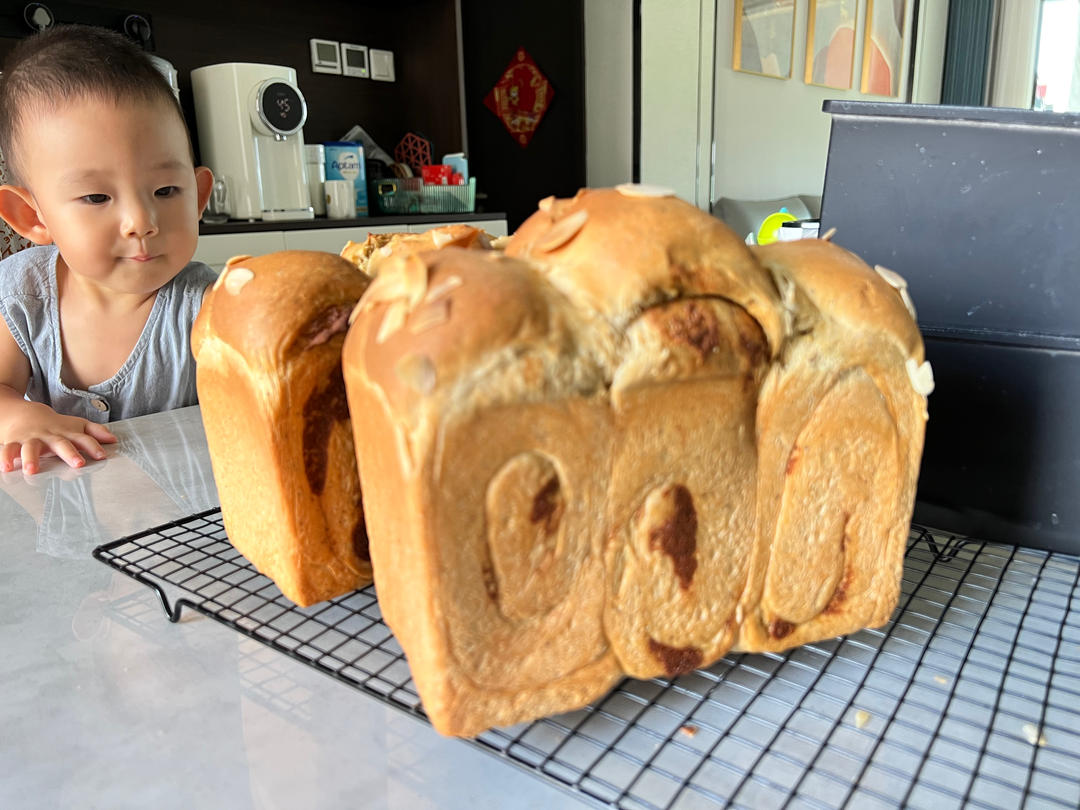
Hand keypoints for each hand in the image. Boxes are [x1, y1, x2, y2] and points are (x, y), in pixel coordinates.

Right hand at [0, 401, 116, 473]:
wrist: (23, 413)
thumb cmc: (54, 425)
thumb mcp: (76, 426)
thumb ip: (95, 432)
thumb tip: (114, 439)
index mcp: (66, 433)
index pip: (83, 438)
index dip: (93, 446)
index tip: (102, 456)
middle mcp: (50, 436)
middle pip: (60, 443)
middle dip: (69, 453)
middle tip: (78, 463)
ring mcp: (31, 439)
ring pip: (30, 448)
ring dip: (31, 459)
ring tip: (32, 470)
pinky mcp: (13, 442)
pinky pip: (8, 450)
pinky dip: (5, 458)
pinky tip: (6, 468)